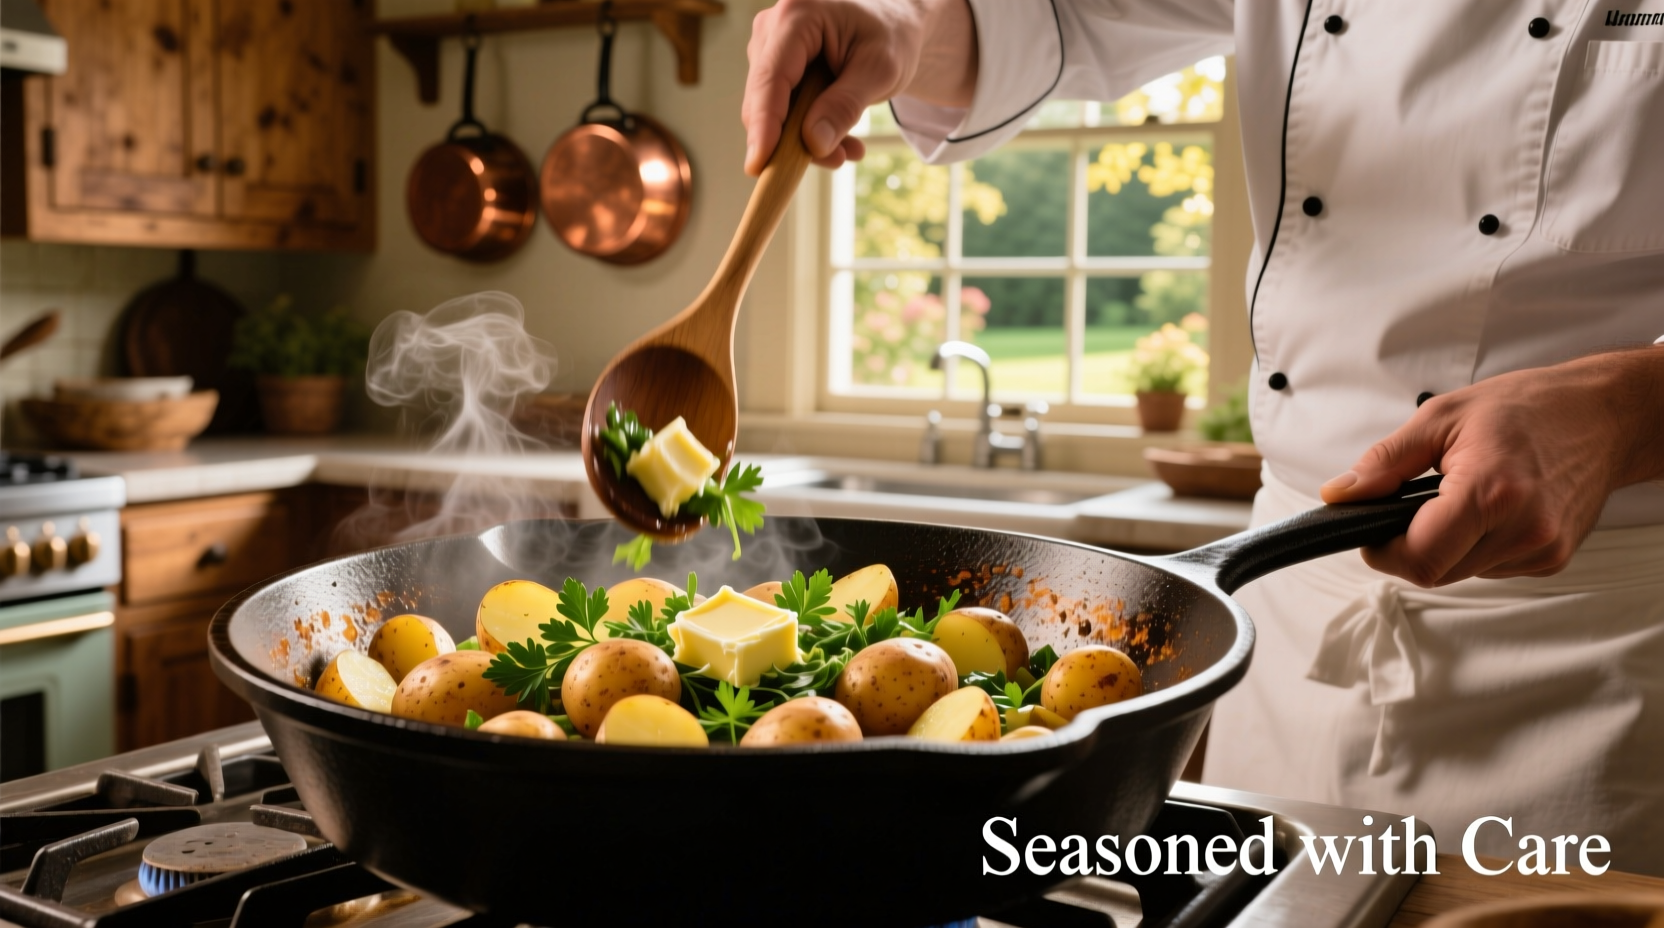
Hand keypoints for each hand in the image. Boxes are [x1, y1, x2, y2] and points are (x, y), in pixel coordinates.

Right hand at [742, 0, 977, 175]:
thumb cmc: (891, 35)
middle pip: (764, 98)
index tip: (759, 165)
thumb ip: (846, 106)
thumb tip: (813, 144)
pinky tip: (843, 141)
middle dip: (793, 139)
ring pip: (771, 111)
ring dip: (806, 138)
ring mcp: (770, 48)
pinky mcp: (776, 67)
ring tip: (851, 149)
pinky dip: (808, 130)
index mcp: (797, 17)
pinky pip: (782, 111)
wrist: (894, 22)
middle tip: (838, 160)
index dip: (763, 125)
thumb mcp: (880, 71)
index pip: (772, 78)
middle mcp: (773, 28)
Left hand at [1319, 348, 1663, 586]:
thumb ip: (1384, 463)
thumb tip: (1340, 494)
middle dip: (1410, 546)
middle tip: (1414, 505)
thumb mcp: (1440, 418)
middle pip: (1435, 572)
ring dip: (1445, 545)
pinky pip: (1490, 567)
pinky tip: (1489, 510)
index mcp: (1491, 491)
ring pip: (1461, 572)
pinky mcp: (1553, 559)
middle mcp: (1524, 529)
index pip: (1420, 558)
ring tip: (1460, 496)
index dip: (1383, 551)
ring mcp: (1543, 549)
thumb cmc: (1527, 408)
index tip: (1373, 532)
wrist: (1601, 416)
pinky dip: (1476, 546)